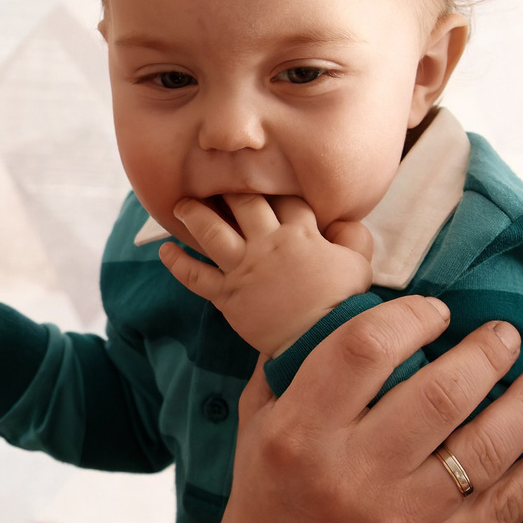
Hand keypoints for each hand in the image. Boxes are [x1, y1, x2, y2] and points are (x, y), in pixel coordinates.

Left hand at [159, 195, 372, 354]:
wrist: (320, 340)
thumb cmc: (342, 302)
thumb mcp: (358, 265)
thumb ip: (354, 238)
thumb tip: (346, 223)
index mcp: (300, 233)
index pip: (284, 199)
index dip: (275, 189)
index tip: (264, 183)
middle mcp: (267, 244)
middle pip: (243, 203)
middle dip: (228, 189)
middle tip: (215, 182)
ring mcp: (244, 268)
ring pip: (211, 232)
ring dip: (194, 215)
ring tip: (182, 206)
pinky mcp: (227, 295)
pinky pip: (195, 276)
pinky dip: (177, 263)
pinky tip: (164, 251)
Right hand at [188, 298, 522, 522]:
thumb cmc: (268, 491)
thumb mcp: (259, 420)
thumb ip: (294, 362)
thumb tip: (349, 296)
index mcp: (300, 431)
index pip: (363, 349)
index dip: (412, 317)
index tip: (437, 311)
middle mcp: (351, 473)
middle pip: (438, 395)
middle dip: (486, 354)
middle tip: (505, 335)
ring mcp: (399, 517)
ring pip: (483, 450)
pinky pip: (505, 507)